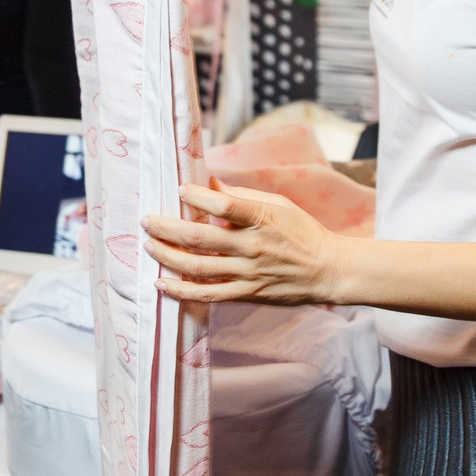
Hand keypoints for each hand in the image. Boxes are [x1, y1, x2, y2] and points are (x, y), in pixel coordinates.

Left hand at [144, 184, 345, 305]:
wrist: (328, 270)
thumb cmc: (303, 232)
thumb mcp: (278, 205)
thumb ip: (241, 196)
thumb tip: (208, 182)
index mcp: (262, 218)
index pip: (224, 205)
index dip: (197, 196)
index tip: (178, 189)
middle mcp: (252, 246)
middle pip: (200, 236)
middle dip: (166, 228)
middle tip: (147, 220)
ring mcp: (248, 272)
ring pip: (197, 267)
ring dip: (167, 256)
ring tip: (148, 245)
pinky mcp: (246, 292)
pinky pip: (208, 294)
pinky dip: (181, 291)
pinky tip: (162, 283)